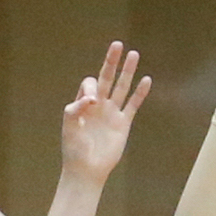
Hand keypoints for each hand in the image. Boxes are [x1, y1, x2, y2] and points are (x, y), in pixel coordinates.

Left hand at [59, 41, 150, 183]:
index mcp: (82, 105)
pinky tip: (146, 80)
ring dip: (127, 72)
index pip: (90, 85)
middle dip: (111, 62)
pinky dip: (140, 93)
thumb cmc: (74, 150)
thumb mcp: (68, 128)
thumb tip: (92, 98)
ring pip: (121, 87)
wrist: (87, 170)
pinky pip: (133, 104)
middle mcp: (98, 106)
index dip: (91, 88)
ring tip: (134, 54)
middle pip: (106, 78)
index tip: (92, 102)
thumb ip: (75, 109)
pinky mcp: (123, 123)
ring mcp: (111, 113)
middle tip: (117, 44)